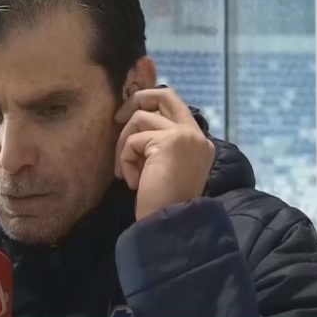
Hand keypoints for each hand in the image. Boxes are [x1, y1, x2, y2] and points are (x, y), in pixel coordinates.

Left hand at [114, 87, 215, 220]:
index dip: (149, 106)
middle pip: (165, 94)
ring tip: (126, 171)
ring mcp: (185, 135)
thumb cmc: (162, 202)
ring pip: (140, 118)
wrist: (170, 223)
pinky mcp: (169, 141)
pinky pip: (133, 140)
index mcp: (198, 141)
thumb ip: (157, 143)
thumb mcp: (163, 165)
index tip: (127, 119)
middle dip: (137, 99)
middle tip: (118, 118)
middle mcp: (196, 134)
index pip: (174, 107)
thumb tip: (133, 120)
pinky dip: (125, 160)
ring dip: (124, 144)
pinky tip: (133, 182)